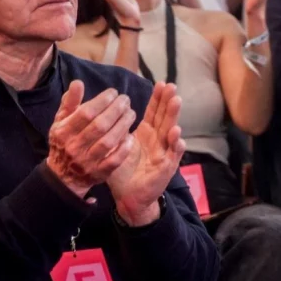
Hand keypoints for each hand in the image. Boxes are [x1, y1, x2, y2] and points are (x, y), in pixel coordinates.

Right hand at [46, 81, 134, 197]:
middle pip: (100, 125)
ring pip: (109, 142)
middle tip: (126, 100)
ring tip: (131, 113)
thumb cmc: (65, 141)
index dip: (102, 100)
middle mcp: (74, 147)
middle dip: (116, 110)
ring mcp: (87, 162)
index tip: (114, 92)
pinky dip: (124, 148)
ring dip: (123, 125)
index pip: (86, 113)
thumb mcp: (61, 122)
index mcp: (63, 132)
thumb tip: (77, 83)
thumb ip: (70, 102)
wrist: (62, 175)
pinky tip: (131, 136)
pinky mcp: (98, 173)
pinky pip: (114, 161)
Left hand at [107, 83, 186, 225]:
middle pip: (164, 117)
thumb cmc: (123, 171)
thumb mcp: (115, 147)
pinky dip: (176, 144)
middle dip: (168, 101)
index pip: (154, 112)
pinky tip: (176, 135)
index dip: (157, 98)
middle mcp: (158, 139)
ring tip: (176, 102)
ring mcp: (164, 152)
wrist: (130, 196)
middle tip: (171, 86)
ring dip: (174, 116)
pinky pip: (173, 154)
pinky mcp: (166, 166)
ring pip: (171, 130)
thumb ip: (112, 131)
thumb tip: (104, 112)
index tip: (161, 83)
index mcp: (147, 133)